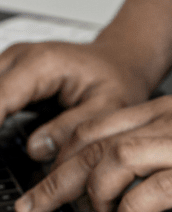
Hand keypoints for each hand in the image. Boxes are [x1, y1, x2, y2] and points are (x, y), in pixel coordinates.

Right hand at [0, 39, 156, 161]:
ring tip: (2, 153)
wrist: (120, 62)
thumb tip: (36, 149)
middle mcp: (18, 58)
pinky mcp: (7, 74)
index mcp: (41, 64)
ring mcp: (9, 63)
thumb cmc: (118, 80)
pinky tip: (2, 142)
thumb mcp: (110, 106)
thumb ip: (74, 128)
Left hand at [13, 97, 171, 211]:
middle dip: (56, 179)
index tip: (43, 182)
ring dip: (94, 192)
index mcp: (171, 112)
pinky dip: (131, 208)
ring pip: (114, 160)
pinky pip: (152, 189)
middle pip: (93, 143)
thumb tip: (117, 182)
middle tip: (37, 206)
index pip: (94, 126)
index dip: (59, 156)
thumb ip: (164, 150)